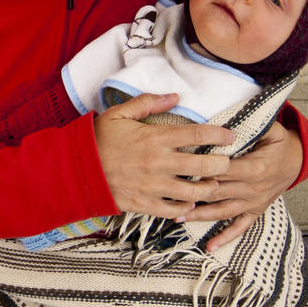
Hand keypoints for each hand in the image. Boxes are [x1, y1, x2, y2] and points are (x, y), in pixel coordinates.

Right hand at [94, 93, 234, 217]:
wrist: (76, 169)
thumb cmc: (98, 139)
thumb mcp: (120, 113)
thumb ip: (148, 102)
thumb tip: (174, 96)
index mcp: (155, 138)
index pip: (197, 133)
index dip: (219, 134)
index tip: (231, 136)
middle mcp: (159, 163)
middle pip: (204, 165)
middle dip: (223, 165)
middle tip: (228, 163)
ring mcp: (153, 186)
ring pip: (193, 191)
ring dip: (207, 189)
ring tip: (213, 185)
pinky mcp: (144, 203)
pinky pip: (172, 210)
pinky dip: (184, 208)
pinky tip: (189, 203)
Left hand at [178, 120, 303, 249]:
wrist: (297, 162)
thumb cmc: (278, 144)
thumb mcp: (271, 129)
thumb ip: (252, 123)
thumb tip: (231, 120)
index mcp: (256, 167)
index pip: (224, 170)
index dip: (204, 170)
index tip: (182, 169)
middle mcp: (253, 188)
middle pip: (218, 191)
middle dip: (194, 193)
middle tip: (169, 193)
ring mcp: (253, 202)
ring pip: (222, 211)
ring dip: (200, 215)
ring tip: (178, 217)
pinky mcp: (254, 211)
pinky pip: (239, 227)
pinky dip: (225, 238)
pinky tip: (210, 247)